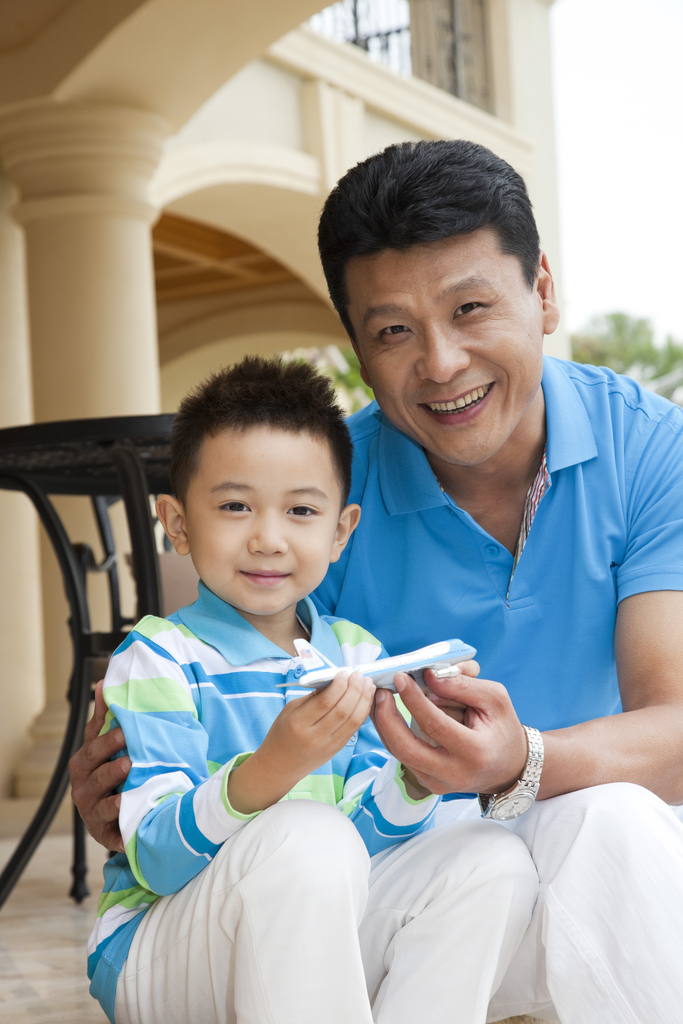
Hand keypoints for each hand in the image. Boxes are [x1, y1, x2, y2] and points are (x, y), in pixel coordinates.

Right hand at [69, 678, 129, 851]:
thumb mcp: (105, 745)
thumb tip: (102, 683)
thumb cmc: (110, 772)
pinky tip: (130, 812)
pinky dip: (120, 822)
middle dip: (111, 763)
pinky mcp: (104, 832)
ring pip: (101, 802)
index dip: (107, 740)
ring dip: (115, 791)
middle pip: (96, 773)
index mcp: (83, 764)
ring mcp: (92, 811)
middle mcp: (83, 787)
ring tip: (130, 778)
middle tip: (129, 754)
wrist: (116, 814)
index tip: (124, 730)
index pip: (93, 748)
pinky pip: (111, 827)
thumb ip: (104, 717)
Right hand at [229, 670, 374, 813]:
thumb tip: (333, 680)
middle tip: (359, 675)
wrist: (280, 766)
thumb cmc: (282, 733)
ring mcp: (328, 745)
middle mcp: (315, 736)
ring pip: (353, 720)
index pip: (325, 702)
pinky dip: (362, 712)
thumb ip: (312, 696)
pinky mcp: (337, 750)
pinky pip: (354, 729)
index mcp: (299, 723)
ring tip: (368, 684)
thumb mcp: (290, 710)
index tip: (344, 673)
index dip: (339, 685)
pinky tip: (364, 700)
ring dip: (363, 700)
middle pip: (343, 710)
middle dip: (355, 689)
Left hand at [372, 669, 525, 795]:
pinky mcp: (428, 782)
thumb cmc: (502, 729)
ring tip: (381, 697)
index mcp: (475, 752)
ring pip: (398, 753)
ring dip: (385, 724)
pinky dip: (393, 733)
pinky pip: (403, 756)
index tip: (401, 678)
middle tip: (380, 691)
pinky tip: (390, 713)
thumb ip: (462, 686)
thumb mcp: (495, 699)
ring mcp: (438, 783)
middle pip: (405, 748)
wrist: (508, 767)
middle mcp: (454, 773)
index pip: (435, 724)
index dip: (414, 700)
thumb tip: (428, 677)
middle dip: (386, 717)